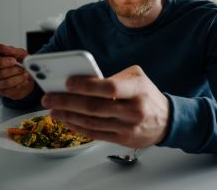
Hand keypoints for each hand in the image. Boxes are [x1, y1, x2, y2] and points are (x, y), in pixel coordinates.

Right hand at [0, 44, 33, 99]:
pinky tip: (24, 79)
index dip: (2, 62)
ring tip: (25, 73)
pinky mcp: (4, 92)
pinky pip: (13, 89)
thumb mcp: (19, 53)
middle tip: (22, 67)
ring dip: (19, 77)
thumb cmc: (20, 62)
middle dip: (13, 70)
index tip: (13, 60)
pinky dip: (21, 83)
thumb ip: (10, 50)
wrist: (28, 75)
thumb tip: (0, 47)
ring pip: (7, 82)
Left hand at [41, 65, 169, 147]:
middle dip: (68, 102)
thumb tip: (85, 81)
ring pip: (92, 122)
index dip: (86, 86)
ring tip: (53, 109)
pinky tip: (67, 120)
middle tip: (49, 98)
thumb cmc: (148, 95)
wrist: (167, 120)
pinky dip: (78, 127)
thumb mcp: (137, 78)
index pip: (109, 88)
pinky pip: (95, 134)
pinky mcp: (122, 139)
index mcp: (137, 90)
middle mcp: (133, 110)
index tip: (67, 83)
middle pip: (95, 107)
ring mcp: (127, 127)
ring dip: (69, 116)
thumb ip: (114, 77)